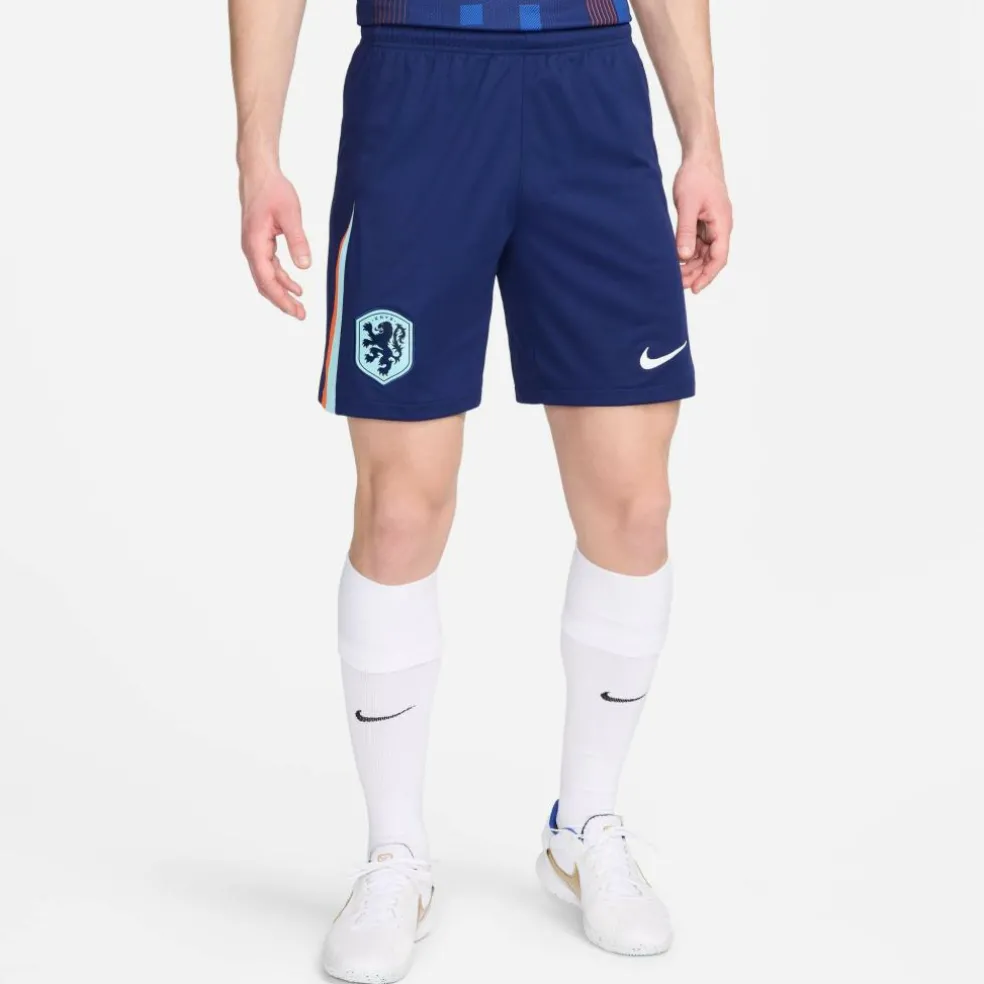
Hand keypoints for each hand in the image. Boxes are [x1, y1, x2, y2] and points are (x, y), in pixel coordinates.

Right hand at [240, 168, 310, 319]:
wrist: (259, 173)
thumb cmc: (272, 190)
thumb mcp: (290, 214)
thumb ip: (298, 240)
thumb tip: (305, 266)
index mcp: (255, 244)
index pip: (267, 279)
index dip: (281, 298)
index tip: (295, 310)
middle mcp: (251, 249)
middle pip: (265, 283)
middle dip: (282, 301)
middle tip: (301, 314)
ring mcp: (254, 247)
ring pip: (267, 277)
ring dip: (282, 291)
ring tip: (299, 305)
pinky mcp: (260, 243)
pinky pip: (269, 267)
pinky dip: (281, 278)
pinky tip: (295, 286)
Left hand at [673, 157, 732, 293]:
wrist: (700, 157)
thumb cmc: (697, 177)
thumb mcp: (688, 205)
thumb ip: (686, 231)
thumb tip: (683, 256)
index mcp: (722, 224)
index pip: (719, 257)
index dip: (707, 275)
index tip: (694, 288)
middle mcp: (720, 227)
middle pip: (711, 259)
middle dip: (696, 273)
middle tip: (677, 284)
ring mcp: (712, 225)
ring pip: (703, 253)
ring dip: (691, 265)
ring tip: (674, 275)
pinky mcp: (703, 222)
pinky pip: (697, 243)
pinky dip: (687, 253)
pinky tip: (675, 260)